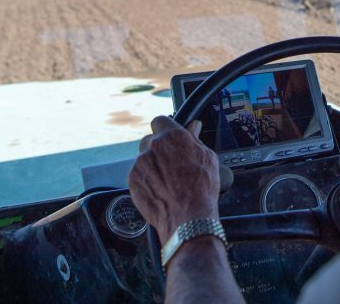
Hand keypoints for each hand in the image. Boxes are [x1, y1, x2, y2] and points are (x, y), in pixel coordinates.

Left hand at [128, 116, 220, 239]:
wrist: (188, 218)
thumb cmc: (201, 189)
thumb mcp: (207, 158)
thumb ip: (195, 139)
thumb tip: (193, 126)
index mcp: (172, 137)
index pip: (160, 121)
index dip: (165, 128)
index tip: (169, 136)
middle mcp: (152, 147)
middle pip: (149, 140)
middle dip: (158, 148)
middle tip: (170, 162)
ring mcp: (140, 164)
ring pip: (143, 158)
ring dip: (151, 165)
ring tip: (167, 180)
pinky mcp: (132, 181)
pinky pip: (138, 174)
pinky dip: (146, 180)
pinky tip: (160, 189)